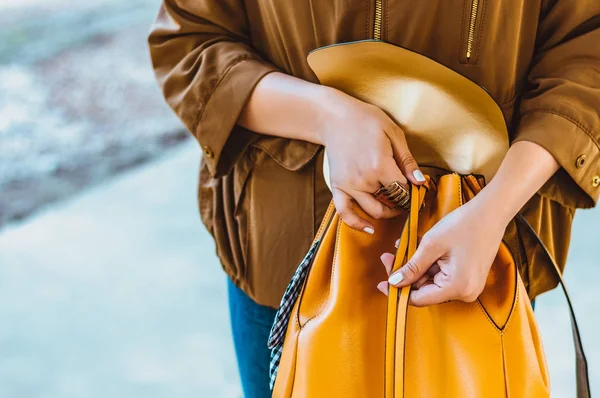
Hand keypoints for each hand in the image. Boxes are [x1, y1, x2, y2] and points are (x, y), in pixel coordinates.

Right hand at [317, 88, 425, 233]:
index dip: (412, 190)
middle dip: (402, 203)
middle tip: (407, 200)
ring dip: (386, 212)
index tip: (416, 189)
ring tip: (394, 208)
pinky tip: (368, 228)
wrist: (334, 118)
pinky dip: (356, 223)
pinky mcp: (337, 187)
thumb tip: (419, 181)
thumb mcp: (393, 133)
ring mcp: (349, 185)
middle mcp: (365, 180)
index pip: (403, 189)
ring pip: (373, 210)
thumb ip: (407, 160)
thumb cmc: (366, 120)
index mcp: (381, 166)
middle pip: (390, 201)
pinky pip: (345, 212)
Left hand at [378, 196, 507, 306]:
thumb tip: (393, 282)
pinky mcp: (469, 278)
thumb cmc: (463, 225)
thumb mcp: (431, 245)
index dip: (398, 291)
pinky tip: (420, 248)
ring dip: (416, 266)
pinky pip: (442, 276)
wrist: (491, 212)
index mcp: (457, 287)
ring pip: (431, 282)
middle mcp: (465, 292)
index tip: (382, 281)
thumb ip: (412, 267)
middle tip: (389, 255)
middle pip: (425, 290)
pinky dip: (429, 264)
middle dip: (406, 273)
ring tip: (404, 246)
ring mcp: (469, 286)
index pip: (419, 299)